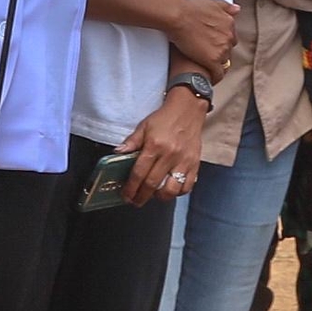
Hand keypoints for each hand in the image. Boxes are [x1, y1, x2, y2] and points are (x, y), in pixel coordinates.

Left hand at [120, 87, 208, 203]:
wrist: (188, 109)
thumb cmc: (164, 118)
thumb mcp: (144, 126)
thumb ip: (131, 142)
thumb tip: (117, 153)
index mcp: (154, 145)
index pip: (139, 173)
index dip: (131, 188)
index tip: (126, 195)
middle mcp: (169, 155)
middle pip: (152, 184)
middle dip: (141, 197)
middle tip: (135, 201)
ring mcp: (183, 161)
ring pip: (171, 189)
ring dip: (160, 197)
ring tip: (153, 195)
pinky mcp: (195, 164)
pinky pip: (187, 186)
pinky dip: (178, 192)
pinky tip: (170, 189)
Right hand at [163, 0, 237, 75]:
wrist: (179, 17)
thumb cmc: (191, 8)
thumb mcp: (212, 3)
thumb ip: (226, 7)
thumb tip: (237, 9)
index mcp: (229, 23)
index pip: (231, 38)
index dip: (221, 42)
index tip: (212, 44)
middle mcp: (229, 37)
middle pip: (228, 50)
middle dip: (219, 52)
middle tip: (206, 54)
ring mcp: (222, 49)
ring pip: (224, 62)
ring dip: (216, 64)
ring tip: (204, 66)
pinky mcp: (212, 60)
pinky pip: (218, 73)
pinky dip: (214, 77)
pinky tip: (208, 78)